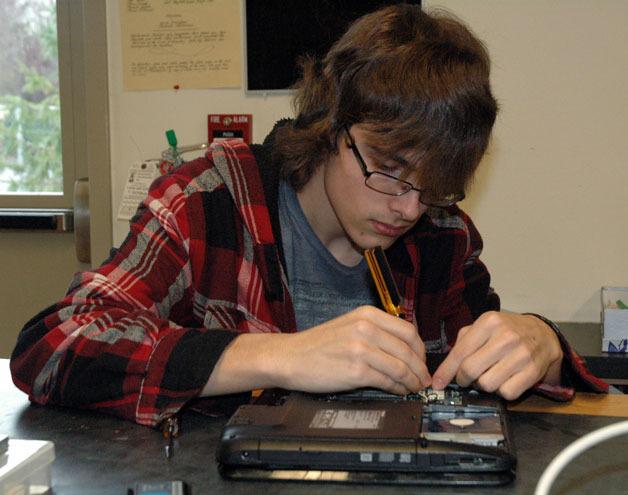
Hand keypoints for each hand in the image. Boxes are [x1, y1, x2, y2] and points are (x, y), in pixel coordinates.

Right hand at [280, 305, 430, 394]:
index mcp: (367, 315)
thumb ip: (375, 331)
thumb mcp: (348, 326)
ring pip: (401, 367)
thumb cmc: (316, 345)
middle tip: (423, 379)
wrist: (289, 357)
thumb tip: (403, 349)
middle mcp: (366, 328)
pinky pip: (387, 381)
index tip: (422, 360)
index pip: (408, 331)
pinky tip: (398, 391)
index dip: (420, 349)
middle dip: (420, 368)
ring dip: (412, 381)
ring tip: (414, 388)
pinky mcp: (356, 371)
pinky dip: (397, 388)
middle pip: (408, 350)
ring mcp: (361, 349)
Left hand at [431, 312, 562, 399]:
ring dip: (483, 385)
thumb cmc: (506, 332)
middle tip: (466, 379)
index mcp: (489, 322)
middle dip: (463, 379)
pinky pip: (507, 393)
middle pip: (471, 370)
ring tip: (488, 375)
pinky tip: (504, 380)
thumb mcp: (484, 327)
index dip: (446, 371)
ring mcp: (521, 354)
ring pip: (487, 384)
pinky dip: (501, 391)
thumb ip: (463, 342)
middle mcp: (506, 337)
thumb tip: (446, 369)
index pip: (460, 351)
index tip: (437, 384)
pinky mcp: (533, 372)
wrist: (542, 334)